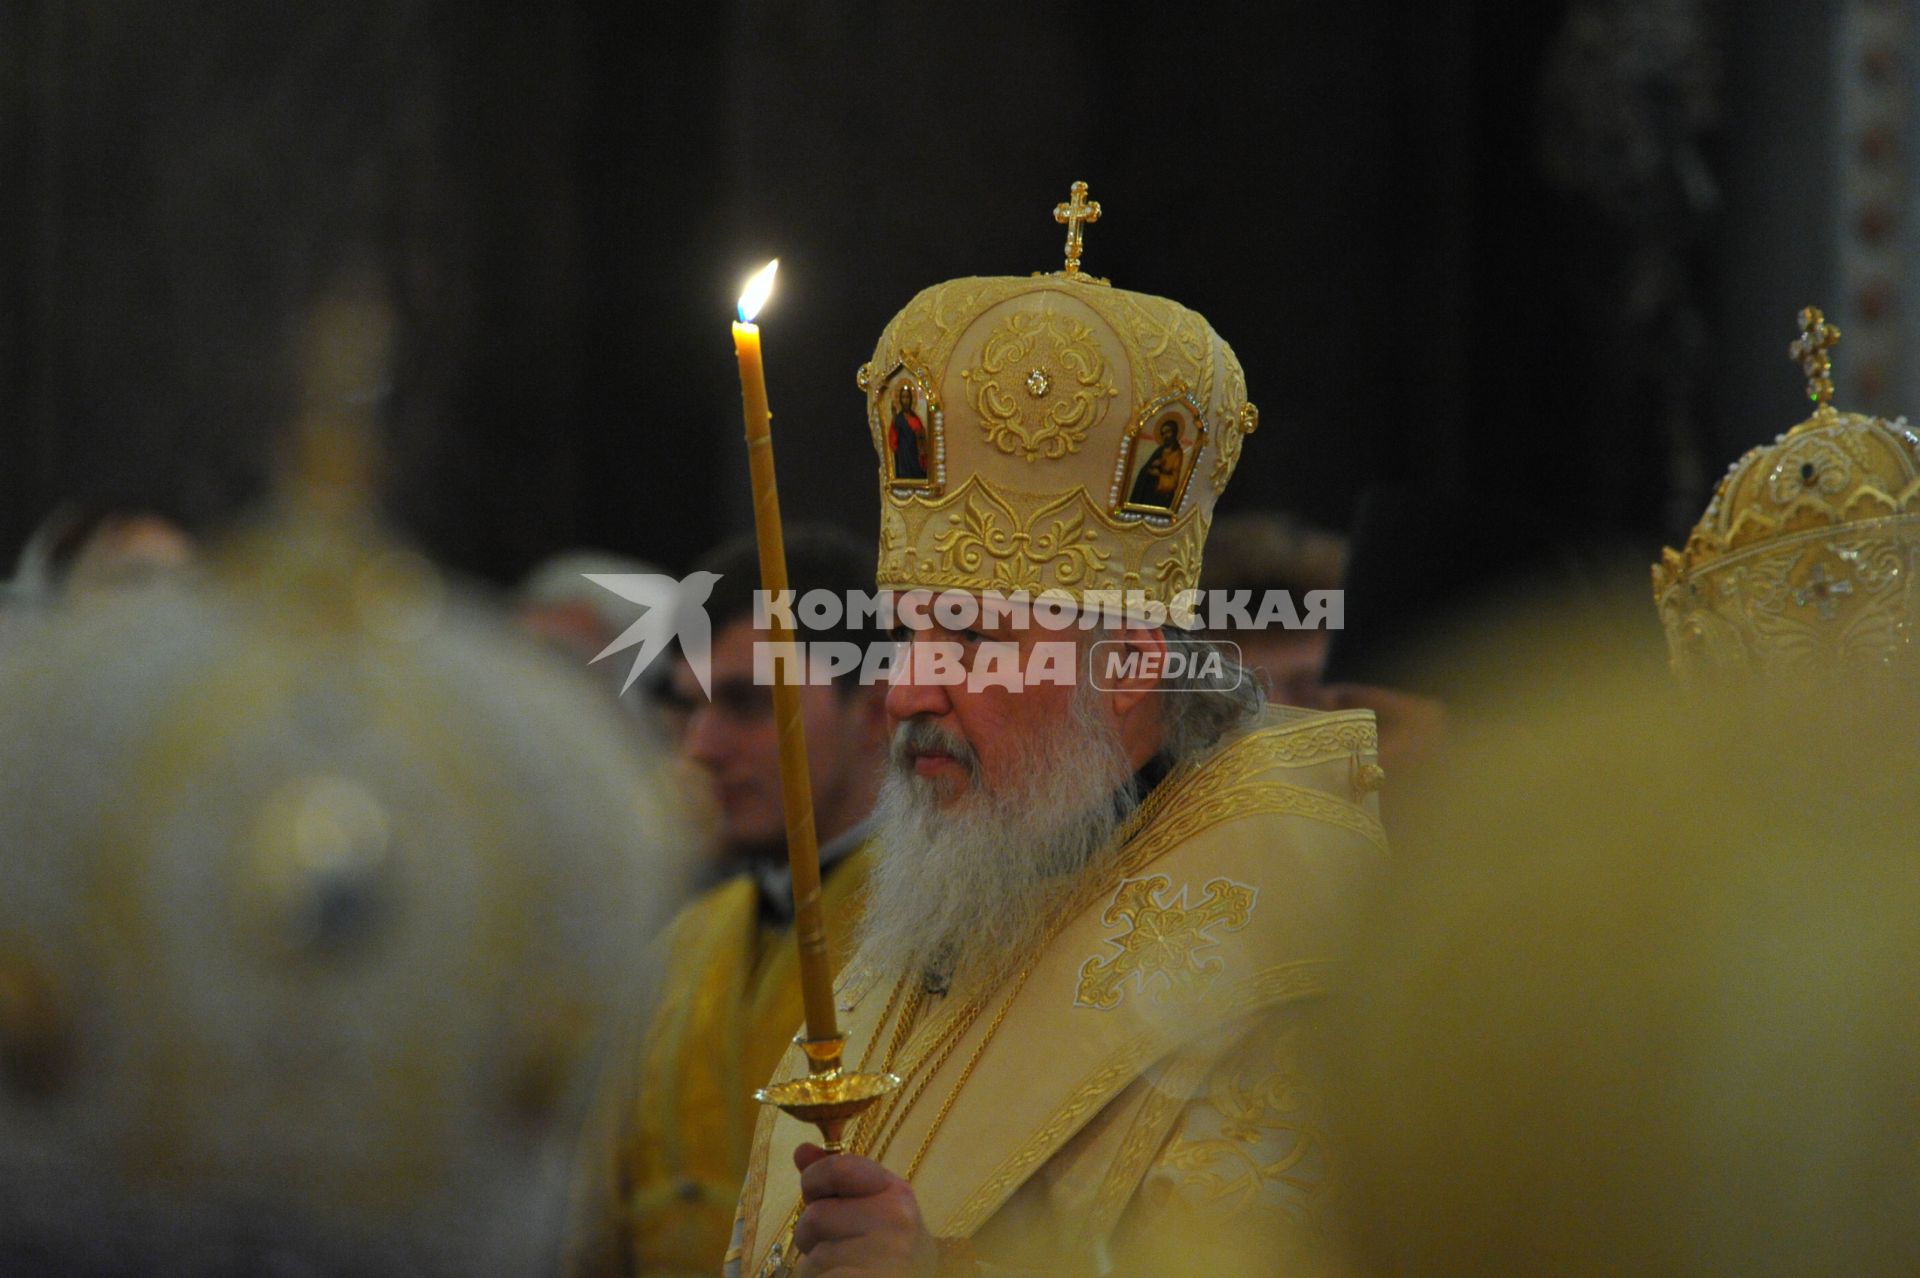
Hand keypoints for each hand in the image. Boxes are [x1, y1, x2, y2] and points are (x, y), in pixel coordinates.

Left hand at [791, 1142, 941, 1276]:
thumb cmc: (891, 1255)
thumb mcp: (876, 1211)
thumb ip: (837, 1179)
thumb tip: (801, 1150)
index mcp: (897, 1194)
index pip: (840, 1169)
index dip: (815, 1182)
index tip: (818, 1196)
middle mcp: (894, 1219)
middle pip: (816, 1214)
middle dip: (814, 1234)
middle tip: (840, 1247)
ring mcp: (880, 1253)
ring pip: (813, 1251)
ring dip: (816, 1262)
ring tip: (847, 1267)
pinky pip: (811, 1273)